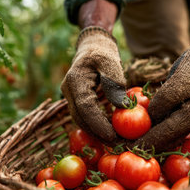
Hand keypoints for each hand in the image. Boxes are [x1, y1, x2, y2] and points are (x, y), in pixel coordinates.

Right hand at [61, 26, 127, 143]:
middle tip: (117, 144)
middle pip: (80, 118)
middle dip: (97, 133)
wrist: (91, 46)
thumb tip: (122, 106)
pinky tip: (109, 133)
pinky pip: (83, 116)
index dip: (98, 124)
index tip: (113, 136)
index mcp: (75, 80)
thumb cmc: (102, 52)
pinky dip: (95, 126)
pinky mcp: (75, 101)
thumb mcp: (110, 61)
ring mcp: (69, 96)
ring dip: (96, 132)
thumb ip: (114, 82)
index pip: (85, 107)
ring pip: (80, 120)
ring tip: (115, 141)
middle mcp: (67, 90)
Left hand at [136, 35, 189, 150]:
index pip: (166, 133)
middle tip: (122, 149)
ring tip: (125, 145)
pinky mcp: (185, 118)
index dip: (146, 142)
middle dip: (144, 146)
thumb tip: (151, 117)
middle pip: (165, 140)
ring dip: (147, 142)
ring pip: (166, 138)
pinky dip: (152, 133)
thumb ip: (167, 97)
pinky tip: (137, 134)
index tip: (128, 148)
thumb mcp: (183, 77)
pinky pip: (167, 130)